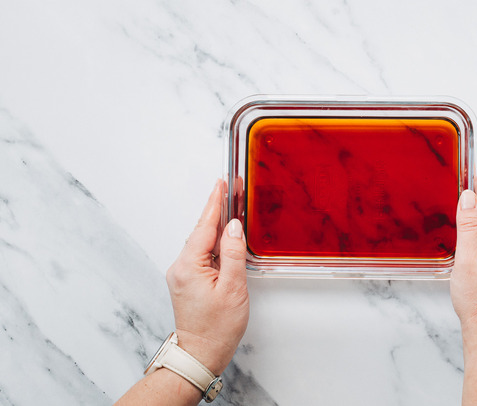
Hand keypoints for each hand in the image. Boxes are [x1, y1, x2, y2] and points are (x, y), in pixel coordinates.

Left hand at [165, 180, 249, 374]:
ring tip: (231, 211)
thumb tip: (233, 227)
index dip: (215, 204)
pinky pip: (200, 254)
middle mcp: (180, 268)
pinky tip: (225, 239)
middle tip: (230, 191)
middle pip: (201, 232)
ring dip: (216, 227)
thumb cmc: (217, 328)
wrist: (201, 354)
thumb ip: (233, 254)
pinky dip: (213, 243)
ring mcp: (181, 275)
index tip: (220, 185)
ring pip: (201, 243)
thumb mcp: (233, 288)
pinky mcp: (186, 281)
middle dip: (216, 211)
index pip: (204, 227)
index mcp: (189, 267)